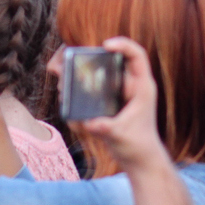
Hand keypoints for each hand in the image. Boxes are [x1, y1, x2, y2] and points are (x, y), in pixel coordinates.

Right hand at [76, 37, 166, 169]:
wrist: (139, 159)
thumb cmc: (137, 146)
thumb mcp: (120, 136)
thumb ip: (106, 128)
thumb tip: (89, 122)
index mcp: (142, 86)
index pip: (136, 55)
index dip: (122, 44)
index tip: (105, 45)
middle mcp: (131, 84)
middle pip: (112, 59)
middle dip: (91, 56)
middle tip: (70, 59)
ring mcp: (120, 91)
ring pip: (101, 72)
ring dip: (83, 72)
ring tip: (63, 77)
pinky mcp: (111, 99)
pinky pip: (95, 86)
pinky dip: (81, 86)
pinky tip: (67, 94)